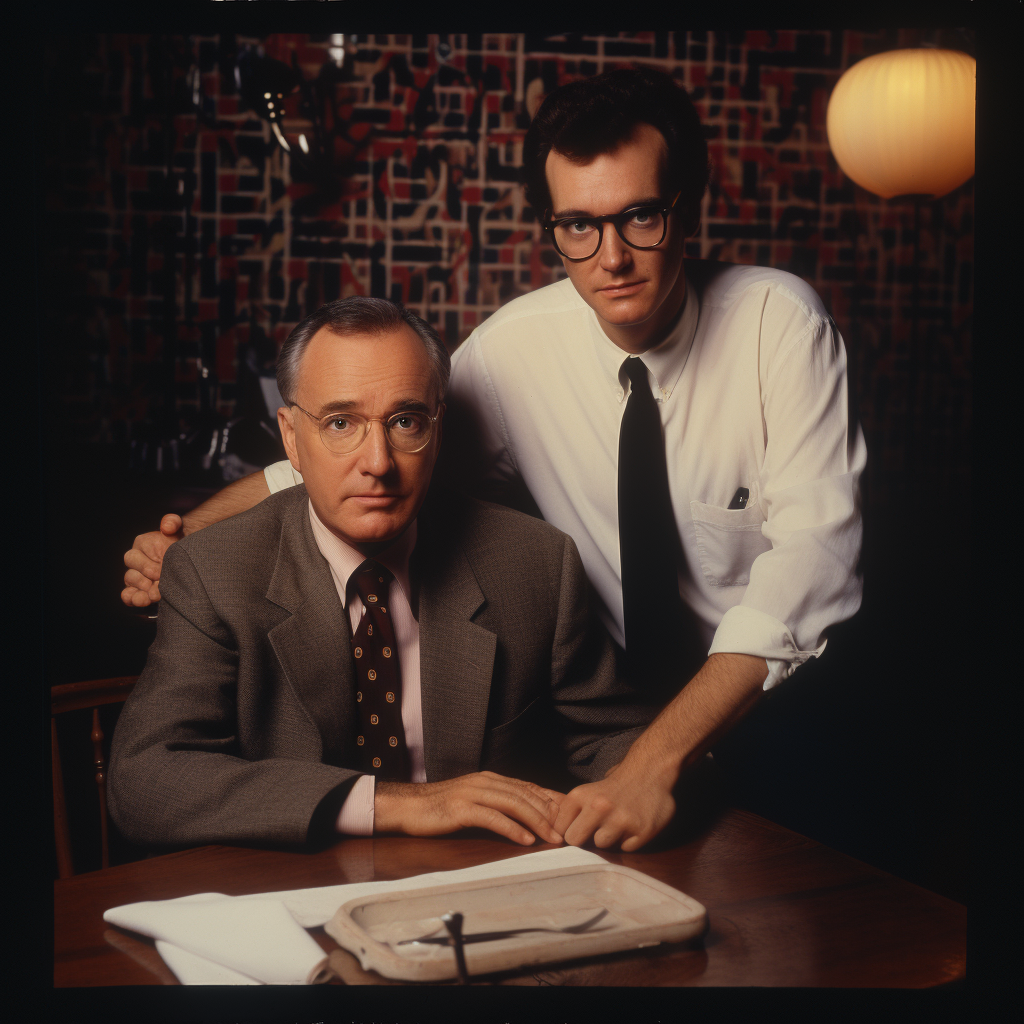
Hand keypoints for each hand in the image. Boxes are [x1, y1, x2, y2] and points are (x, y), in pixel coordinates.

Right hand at [121, 514, 182, 607]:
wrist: (192, 552)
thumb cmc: (182, 539)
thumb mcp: (179, 527)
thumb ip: (172, 521)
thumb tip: (166, 527)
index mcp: (142, 545)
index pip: (136, 557)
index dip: (147, 567)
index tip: (161, 572)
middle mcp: (137, 561)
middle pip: (131, 574)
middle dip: (145, 582)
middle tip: (159, 588)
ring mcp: (138, 576)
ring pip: (130, 586)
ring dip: (140, 594)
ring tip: (153, 598)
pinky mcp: (142, 589)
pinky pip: (130, 595)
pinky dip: (132, 599)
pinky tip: (141, 601)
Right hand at [374, 771, 564, 845]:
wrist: (407, 807)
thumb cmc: (440, 809)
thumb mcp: (472, 802)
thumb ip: (494, 804)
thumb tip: (522, 818)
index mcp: (489, 779)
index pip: (527, 787)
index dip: (549, 801)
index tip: (568, 817)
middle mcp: (484, 782)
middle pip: (525, 795)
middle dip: (549, 814)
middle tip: (566, 833)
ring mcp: (473, 793)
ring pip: (513, 804)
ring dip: (536, 822)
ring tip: (552, 838)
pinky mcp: (461, 808)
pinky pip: (493, 817)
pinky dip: (512, 828)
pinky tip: (525, 839)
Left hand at [552, 759, 675, 851]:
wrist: (649, 770)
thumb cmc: (614, 787)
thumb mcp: (587, 792)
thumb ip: (571, 812)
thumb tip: (551, 835)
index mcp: (581, 796)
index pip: (560, 829)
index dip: (568, 830)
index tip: (576, 829)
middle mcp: (598, 807)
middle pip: (575, 840)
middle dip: (583, 839)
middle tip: (594, 831)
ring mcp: (621, 820)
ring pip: (601, 845)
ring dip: (609, 838)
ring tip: (617, 823)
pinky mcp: (641, 830)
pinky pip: (626, 847)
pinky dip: (628, 840)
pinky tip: (632, 825)